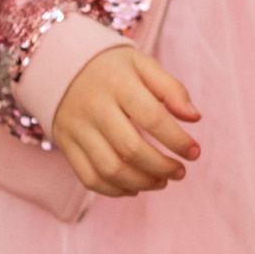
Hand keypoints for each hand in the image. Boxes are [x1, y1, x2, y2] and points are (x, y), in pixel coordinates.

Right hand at [52, 45, 201, 196]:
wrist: (60, 63)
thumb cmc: (112, 68)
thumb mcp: (143, 65)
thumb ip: (171, 89)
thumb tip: (194, 117)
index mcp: (118, 84)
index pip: (152, 118)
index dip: (177, 140)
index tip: (194, 152)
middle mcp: (94, 107)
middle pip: (130, 148)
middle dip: (162, 167)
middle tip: (180, 172)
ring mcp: (77, 128)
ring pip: (109, 169)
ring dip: (141, 182)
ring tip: (161, 181)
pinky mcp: (66, 144)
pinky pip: (89, 178)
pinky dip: (114, 190)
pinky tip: (134, 187)